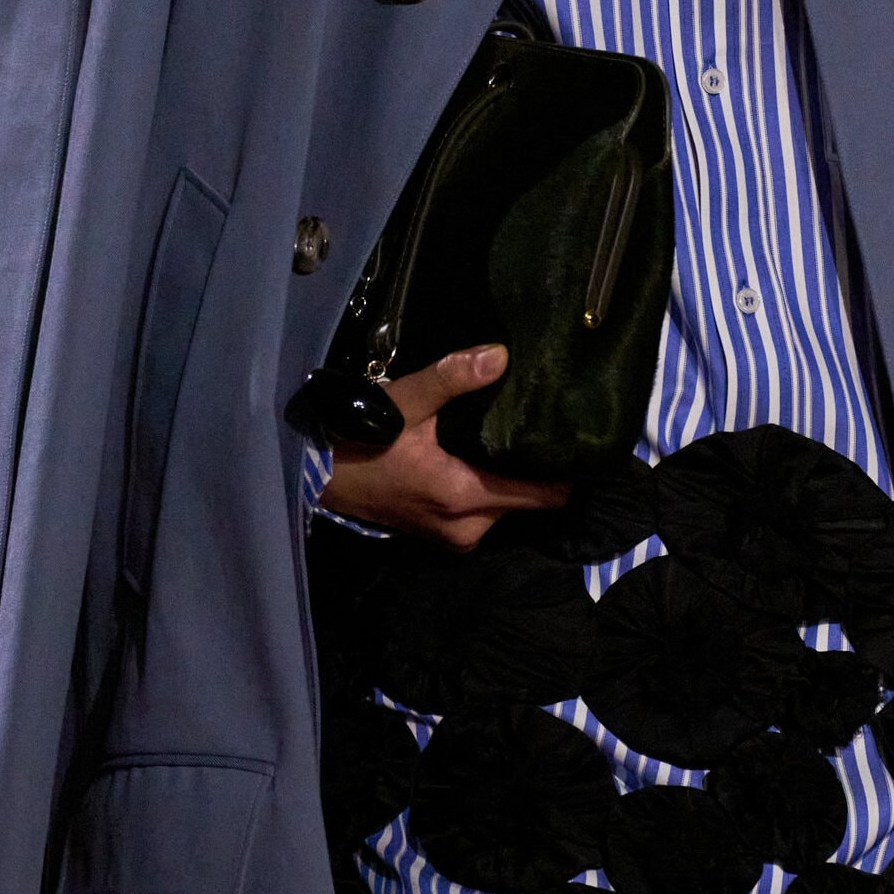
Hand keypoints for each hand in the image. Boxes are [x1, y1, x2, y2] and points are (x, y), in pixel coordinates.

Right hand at [320, 343, 568, 547]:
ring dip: (511, 480)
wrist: (320, 477)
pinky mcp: (444, 538)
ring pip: (508, 508)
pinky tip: (483, 460)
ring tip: (512, 442)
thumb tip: (501, 356)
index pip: (545, 494)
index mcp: (465, 495)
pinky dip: (489, 490)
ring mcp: (456, 537)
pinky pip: (485, 514)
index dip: (564, 469)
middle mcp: (469, 527)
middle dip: (537, 470)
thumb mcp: (406, 401)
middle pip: (531, 501)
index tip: (573, 438)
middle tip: (543, 430)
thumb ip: (453, 379)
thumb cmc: (361, 438)